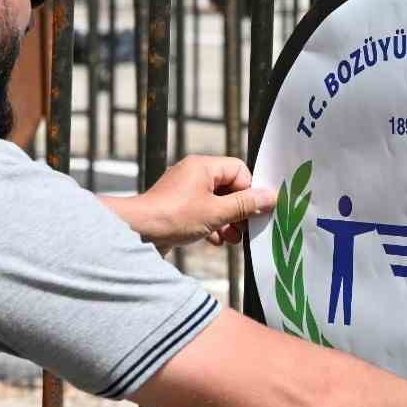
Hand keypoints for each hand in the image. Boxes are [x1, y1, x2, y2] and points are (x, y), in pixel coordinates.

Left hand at [114, 155, 276, 250]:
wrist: (136, 233)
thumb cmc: (173, 217)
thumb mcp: (216, 212)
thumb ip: (245, 205)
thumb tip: (270, 196)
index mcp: (203, 166)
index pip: (239, 170)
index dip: (249, 191)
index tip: (254, 211)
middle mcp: (193, 174)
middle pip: (229, 188)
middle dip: (239, 210)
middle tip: (246, 229)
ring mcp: (184, 191)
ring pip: (216, 203)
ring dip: (228, 221)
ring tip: (232, 238)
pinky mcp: (178, 208)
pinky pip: (202, 212)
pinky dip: (212, 225)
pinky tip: (215, 240)